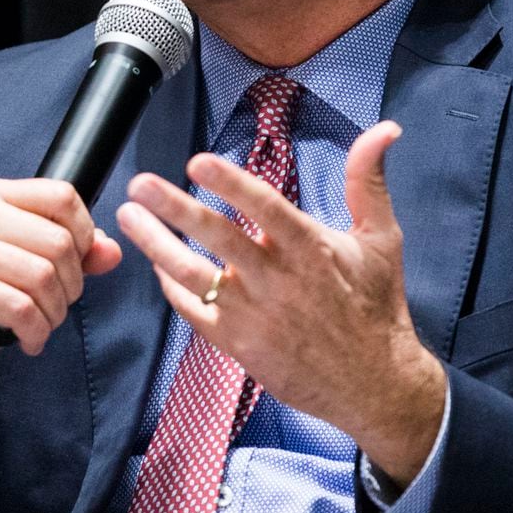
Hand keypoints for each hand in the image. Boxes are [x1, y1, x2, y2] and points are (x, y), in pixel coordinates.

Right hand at [0, 178, 122, 472]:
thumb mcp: (28, 268)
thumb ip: (74, 254)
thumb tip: (112, 251)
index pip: (62, 196)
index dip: (84, 236)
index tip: (72, 266)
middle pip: (60, 242)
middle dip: (70, 286)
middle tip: (54, 306)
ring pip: (44, 276)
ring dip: (53, 313)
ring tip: (39, 324)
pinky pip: (22, 307)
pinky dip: (35, 332)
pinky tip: (27, 339)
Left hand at [116, 121, 445, 485]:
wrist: (373, 383)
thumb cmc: (376, 304)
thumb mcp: (381, 238)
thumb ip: (368, 181)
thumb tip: (385, 130)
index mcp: (312, 249)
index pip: (266, 208)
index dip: (231, 183)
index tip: (198, 162)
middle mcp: (279, 281)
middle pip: (219, 238)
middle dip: (175, 208)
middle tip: (140, 184)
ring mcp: (255, 315)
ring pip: (195, 276)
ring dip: (157, 245)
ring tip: (127, 217)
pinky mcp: (239, 345)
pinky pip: (195, 312)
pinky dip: (172, 287)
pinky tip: (156, 264)